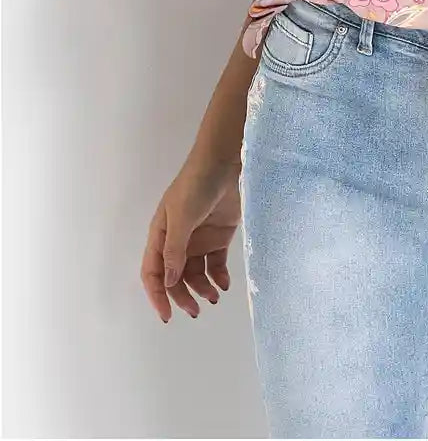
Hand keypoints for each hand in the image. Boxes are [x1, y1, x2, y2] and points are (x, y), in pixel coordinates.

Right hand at [141, 157, 242, 322]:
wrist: (225, 163)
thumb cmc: (196, 186)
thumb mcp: (180, 218)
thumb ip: (174, 250)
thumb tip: (167, 282)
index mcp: (161, 235)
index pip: (153, 272)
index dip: (157, 295)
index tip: (167, 315)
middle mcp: (178, 241)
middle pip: (175, 277)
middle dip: (183, 296)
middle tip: (195, 311)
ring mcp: (199, 239)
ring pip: (196, 274)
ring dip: (202, 288)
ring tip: (214, 297)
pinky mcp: (219, 236)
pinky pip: (215, 264)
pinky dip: (218, 276)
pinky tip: (223, 284)